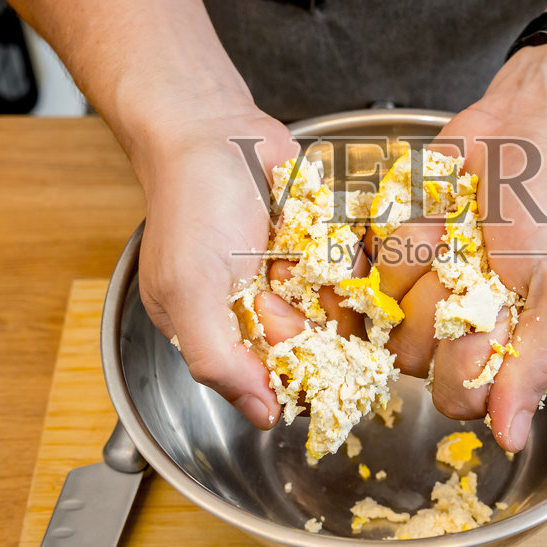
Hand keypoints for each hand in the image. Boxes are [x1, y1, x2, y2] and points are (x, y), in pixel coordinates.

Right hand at [131, 108, 372, 428]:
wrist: (210, 128)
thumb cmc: (188, 207)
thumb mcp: (187, 293)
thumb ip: (217, 360)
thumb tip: (261, 418)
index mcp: (224, 336)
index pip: (281, 380)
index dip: (297, 358)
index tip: (285, 317)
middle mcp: (265, 313)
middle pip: (324, 344)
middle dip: (311, 307)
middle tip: (276, 268)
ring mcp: (298, 278)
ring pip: (349, 305)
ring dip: (331, 273)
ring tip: (287, 238)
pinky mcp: (325, 245)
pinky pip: (359, 264)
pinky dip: (346, 244)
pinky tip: (314, 218)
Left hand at [379, 41, 546, 450]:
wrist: (526, 132)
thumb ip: (537, 366)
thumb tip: (512, 440)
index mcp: (502, 351)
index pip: (460, 398)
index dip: (468, 359)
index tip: (494, 313)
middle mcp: (454, 331)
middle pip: (415, 360)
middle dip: (442, 305)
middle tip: (479, 260)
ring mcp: (417, 292)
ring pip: (387, 311)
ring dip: (421, 262)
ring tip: (458, 227)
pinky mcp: (388, 252)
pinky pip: (368, 262)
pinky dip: (397, 231)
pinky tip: (432, 209)